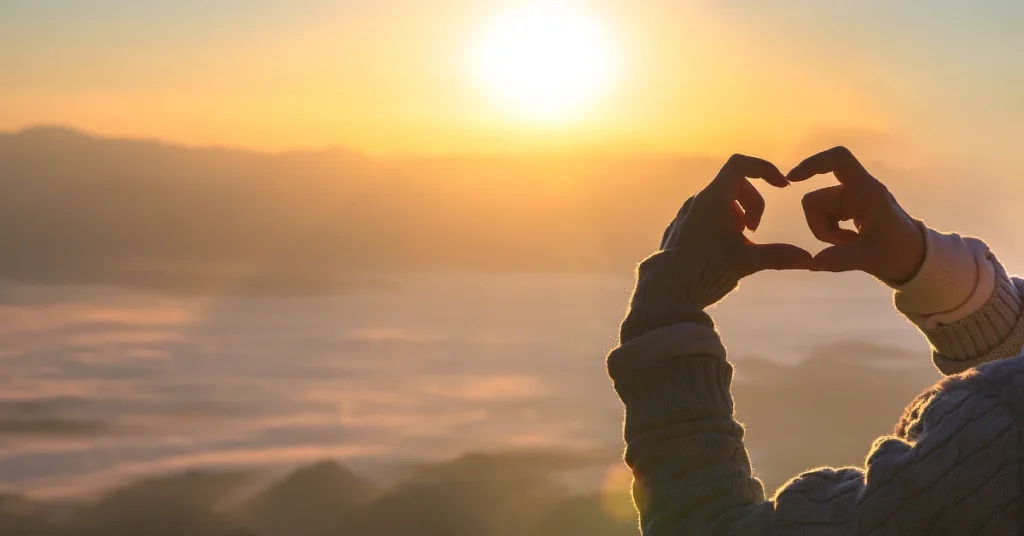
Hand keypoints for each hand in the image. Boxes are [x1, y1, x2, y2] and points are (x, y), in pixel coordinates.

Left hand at [663, 154, 812, 277]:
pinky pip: (704, 217)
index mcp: (713, 199)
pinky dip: (721, 226)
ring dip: (737, 216)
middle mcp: (696, 202)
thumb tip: (808, 260)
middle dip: (753, 203)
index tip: (781, 186)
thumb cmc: (707, 271)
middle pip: (734, 185)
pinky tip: (721, 252)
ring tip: (739, 244)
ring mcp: (685, 215)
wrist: (667, 291)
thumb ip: (779, 256)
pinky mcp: (679, 229)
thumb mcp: (747, 261)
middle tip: (754, 231)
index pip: (740, 164)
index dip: (764, 169)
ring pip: (719, 202)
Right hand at [787, 146, 925, 283]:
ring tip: (848, 245)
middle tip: (842, 244)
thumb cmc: (899, 251)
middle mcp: (856, 191)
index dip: (813, 163)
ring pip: (817, 212)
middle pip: (816, 199)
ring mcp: (850, 200)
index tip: (793, 179)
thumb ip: (840, 259)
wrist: (913, 257)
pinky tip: (847, 242)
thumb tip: (811, 262)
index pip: (839, 159)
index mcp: (867, 191)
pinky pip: (823, 218)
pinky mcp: (847, 210)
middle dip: (820, 225)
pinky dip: (829, 232)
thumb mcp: (870, 259)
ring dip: (825, 232)